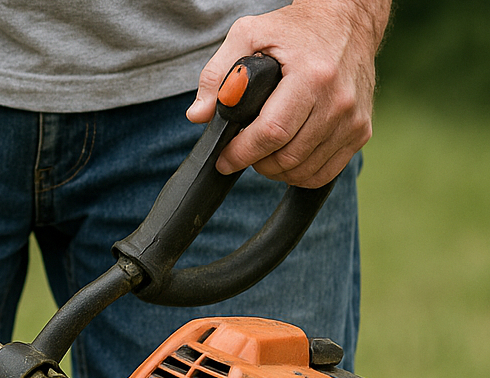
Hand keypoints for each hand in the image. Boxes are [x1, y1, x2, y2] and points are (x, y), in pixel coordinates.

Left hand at [186, 0, 390, 187]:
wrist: (347, 20)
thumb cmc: (295, 29)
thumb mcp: (248, 35)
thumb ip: (217, 74)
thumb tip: (198, 115)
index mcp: (311, 76)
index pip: (272, 132)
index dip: (242, 153)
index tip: (224, 160)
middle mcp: (338, 100)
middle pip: (288, 156)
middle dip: (256, 163)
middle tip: (242, 153)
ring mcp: (353, 119)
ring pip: (305, 170)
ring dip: (277, 171)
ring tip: (263, 153)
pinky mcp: (361, 131)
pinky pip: (326, 172)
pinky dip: (301, 175)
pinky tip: (286, 158)